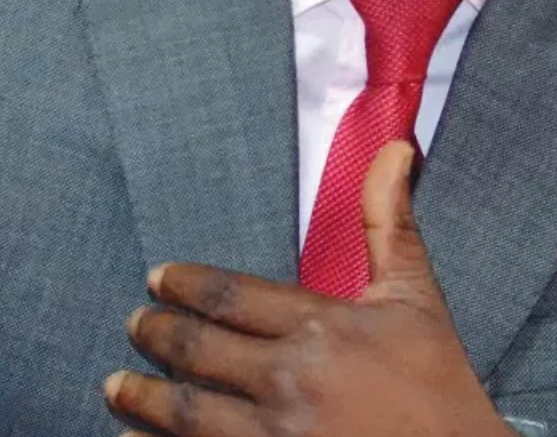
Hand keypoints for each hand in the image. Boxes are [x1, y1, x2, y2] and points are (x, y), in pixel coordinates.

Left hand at [105, 141, 513, 436]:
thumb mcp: (416, 298)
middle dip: (155, 335)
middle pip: (196, 350)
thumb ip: (389, 222)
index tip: (157, 278)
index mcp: (321, 325)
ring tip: (117, 388)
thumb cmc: (440, 388)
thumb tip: (396, 146)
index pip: (228, 295)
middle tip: (134, 325)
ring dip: (142, 398)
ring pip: (185, 412)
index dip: (183, 284)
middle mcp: (291, 380)